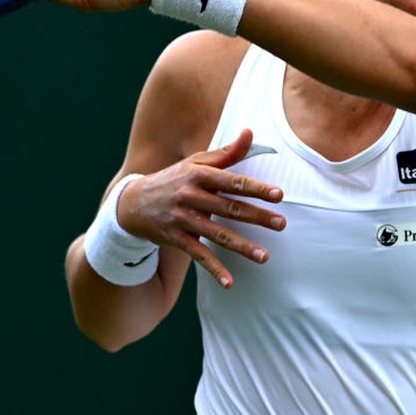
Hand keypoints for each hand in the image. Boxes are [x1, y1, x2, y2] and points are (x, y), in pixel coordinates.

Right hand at [118, 129, 284, 288]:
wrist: (134, 202)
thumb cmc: (175, 179)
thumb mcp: (196, 162)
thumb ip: (226, 152)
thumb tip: (250, 132)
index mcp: (198, 174)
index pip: (232, 181)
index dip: (256, 188)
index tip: (279, 195)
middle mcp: (190, 195)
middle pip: (229, 208)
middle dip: (257, 217)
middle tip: (282, 224)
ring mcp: (182, 219)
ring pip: (217, 234)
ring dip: (242, 247)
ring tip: (264, 256)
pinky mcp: (175, 238)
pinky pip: (198, 255)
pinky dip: (214, 269)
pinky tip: (230, 282)